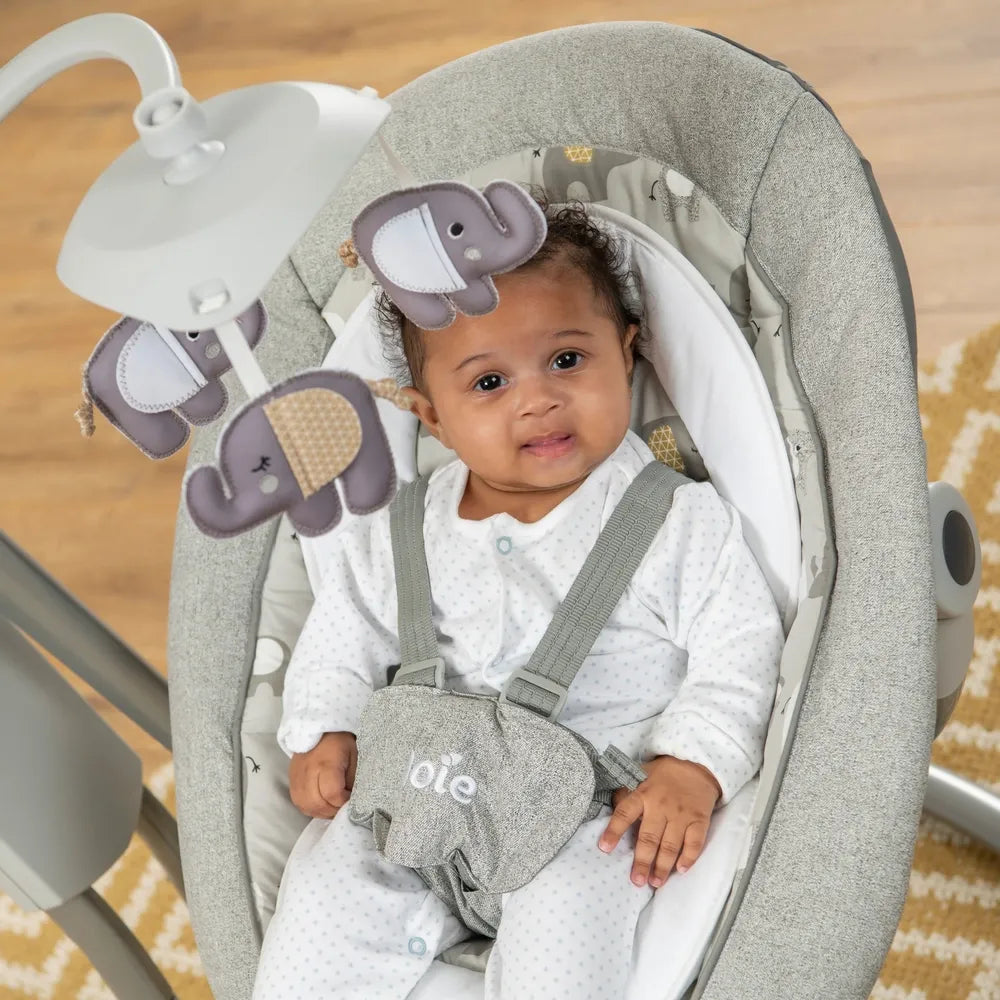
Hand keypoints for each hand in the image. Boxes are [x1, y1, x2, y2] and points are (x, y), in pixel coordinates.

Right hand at [288, 731, 357, 818]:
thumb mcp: (355, 756)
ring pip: (306, 806)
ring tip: (333, 806)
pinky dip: (312, 808)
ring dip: (322, 812)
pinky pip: (299, 803)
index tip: (350, 798)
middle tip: (342, 806)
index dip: (343, 801)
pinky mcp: (291, 780)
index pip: (332, 793)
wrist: (319, 729)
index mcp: (326, 763)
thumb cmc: (341, 743)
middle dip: (333, 810)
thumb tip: (353, 801)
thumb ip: (354, 780)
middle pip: (317, 803)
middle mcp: (308, 771)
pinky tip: (322, 804)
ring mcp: (296, 777)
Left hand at [598, 755, 720, 887]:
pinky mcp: (699, 819)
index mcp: (642, 793)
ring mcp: (681, 814)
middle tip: (636, 881)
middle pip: (649, 837)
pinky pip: (695, 842)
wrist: (695, 765)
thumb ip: (625, 793)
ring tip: (655, 882)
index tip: (604, 848)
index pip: (624, 813)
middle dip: (642, 861)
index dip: (613, 831)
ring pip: (670, 845)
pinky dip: (688, 857)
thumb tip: (611, 809)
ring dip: (663, 866)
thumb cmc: (661, 775)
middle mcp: (661, 805)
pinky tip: (681, 870)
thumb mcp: (639, 775)